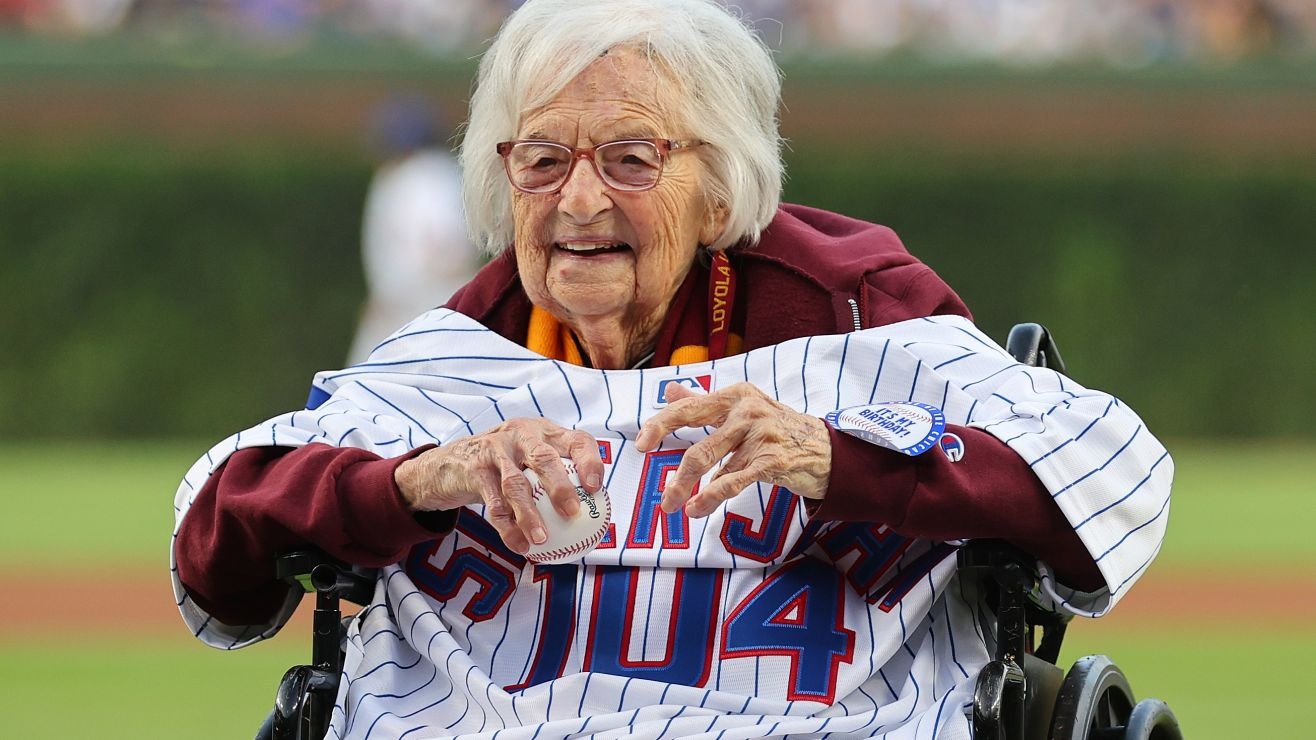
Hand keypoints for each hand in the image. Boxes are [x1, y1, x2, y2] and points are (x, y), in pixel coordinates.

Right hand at [394, 418, 604, 553]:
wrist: (450, 463)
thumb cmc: (504, 466)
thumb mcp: (529, 462)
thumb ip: (557, 479)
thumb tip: (594, 519)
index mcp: (544, 432)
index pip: (576, 440)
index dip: (590, 462)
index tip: (595, 488)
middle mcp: (521, 435)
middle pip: (545, 458)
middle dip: (560, 486)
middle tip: (572, 513)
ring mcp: (495, 450)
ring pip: (516, 484)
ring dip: (529, 515)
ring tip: (541, 539)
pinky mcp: (474, 469)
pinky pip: (493, 503)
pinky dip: (507, 527)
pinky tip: (519, 546)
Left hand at [635, 382, 830, 517]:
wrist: (826, 449)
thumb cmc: (778, 428)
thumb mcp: (742, 407)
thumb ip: (704, 400)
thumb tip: (669, 390)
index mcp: (735, 395)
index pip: (689, 408)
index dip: (660, 425)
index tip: (642, 445)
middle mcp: (747, 411)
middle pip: (699, 445)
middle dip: (678, 476)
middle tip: (664, 498)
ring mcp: (762, 435)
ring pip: (714, 467)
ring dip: (690, 491)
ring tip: (676, 507)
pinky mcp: (773, 460)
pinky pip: (733, 481)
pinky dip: (711, 497)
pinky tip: (698, 508)